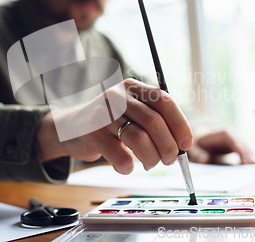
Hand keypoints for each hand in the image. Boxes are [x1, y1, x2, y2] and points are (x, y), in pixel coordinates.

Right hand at [36, 78, 192, 173]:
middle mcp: (118, 96)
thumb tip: (181, 146)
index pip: (164, 101)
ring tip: (150, 164)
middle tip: (170, 160)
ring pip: (140, 139)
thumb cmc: (108, 124)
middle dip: (168, 147)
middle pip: (154, 122)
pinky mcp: (93, 134)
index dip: (180, 124)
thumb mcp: (130, 111)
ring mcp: (104, 114)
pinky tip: (124, 166)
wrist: (68, 128)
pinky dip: (127, 167)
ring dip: (151, 158)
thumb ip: (153, 121)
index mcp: (133, 87)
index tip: (186, 144)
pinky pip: (120, 156)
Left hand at [188, 129, 254, 164]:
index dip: (238, 145)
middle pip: (242, 144)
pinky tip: (253, 170)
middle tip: (253, 165)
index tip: (243, 154)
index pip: (230, 137)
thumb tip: (205, 161)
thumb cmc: (198, 142)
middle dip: (248, 154)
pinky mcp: (239, 149)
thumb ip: (198, 154)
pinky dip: (249, 161)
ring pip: (247, 149)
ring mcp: (237, 143)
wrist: (202, 138)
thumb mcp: (194, 147)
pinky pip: (246, 155)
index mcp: (220, 134)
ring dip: (251, 158)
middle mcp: (232, 137)